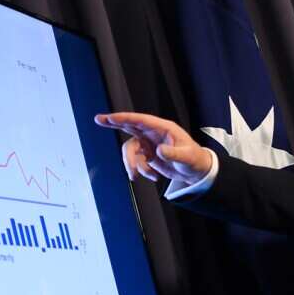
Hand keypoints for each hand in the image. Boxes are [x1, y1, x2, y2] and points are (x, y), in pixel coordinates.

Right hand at [94, 112, 213, 185]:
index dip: (125, 118)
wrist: (195, 171)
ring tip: (142, 176)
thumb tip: (158, 151)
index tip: (111, 118)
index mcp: (163, 128)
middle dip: (114, 123)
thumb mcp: (186, 156)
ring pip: (130, 151)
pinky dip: (142, 171)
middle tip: (98, 119)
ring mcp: (149, 144)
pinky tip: (154, 176)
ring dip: (133, 165)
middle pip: (129, 126)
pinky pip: (136, 162)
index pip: (141, 120)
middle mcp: (153, 134)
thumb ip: (173, 154)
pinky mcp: (147, 155)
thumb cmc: (194, 159)